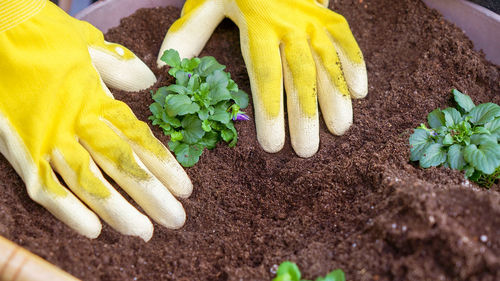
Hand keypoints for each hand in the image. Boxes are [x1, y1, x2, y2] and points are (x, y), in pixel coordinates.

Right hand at [0, 0, 191, 240]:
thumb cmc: (43, 37)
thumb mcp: (88, 45)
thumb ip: (119, 67)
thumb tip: (148, 81)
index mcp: (97, 98)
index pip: (138, 139)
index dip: (164, 166)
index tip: (185, 189)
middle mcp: (77, 121)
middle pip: (121, 165)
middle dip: (151, 196)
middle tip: (175, 220)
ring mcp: (48, 138)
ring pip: (89, 182)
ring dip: (118, 210)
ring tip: (143, 232)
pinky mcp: (20, 150)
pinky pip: (45, 186)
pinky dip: (68, 211)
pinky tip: (93, 231)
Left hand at [158, 0, 366, 156]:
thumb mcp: (204, 1)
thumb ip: (188, 33)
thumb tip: (162, 67)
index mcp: (257, 26)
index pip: (265, 77)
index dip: (271, 113)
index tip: (274, 146)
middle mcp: (289, 26)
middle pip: (300, 77)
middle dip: (305, 116)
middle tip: (308, 151)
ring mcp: (311, 19)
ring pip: (326, 62)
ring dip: (335, 96)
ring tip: (340, 129)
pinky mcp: (326, 14)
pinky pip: (345, 39)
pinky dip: (355, 63)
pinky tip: (361, 92)